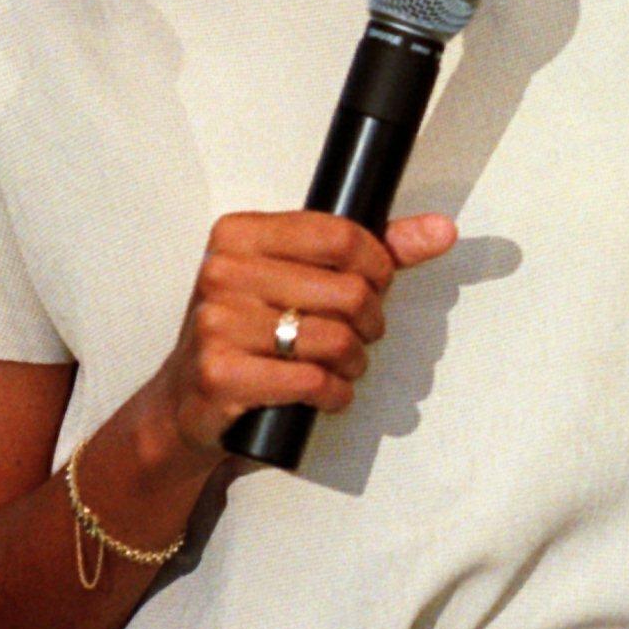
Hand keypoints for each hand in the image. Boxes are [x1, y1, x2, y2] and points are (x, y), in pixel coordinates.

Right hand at [149, 209, 457, 460]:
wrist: (187, 398)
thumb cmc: (253, 331)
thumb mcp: (302, 277)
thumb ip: (375, 249)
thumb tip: (441, 230)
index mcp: (240, 233)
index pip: (341, 235)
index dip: (378, 266)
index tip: (377, 285)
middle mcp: (223, 271)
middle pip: (347, 291)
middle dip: (370, 322)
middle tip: (359, 335)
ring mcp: (217, 323)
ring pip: (335, 339)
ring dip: (353, 362)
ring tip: (342, 366)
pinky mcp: (220, 374)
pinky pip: (311, 381)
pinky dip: (333, 393)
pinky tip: (324, 391)